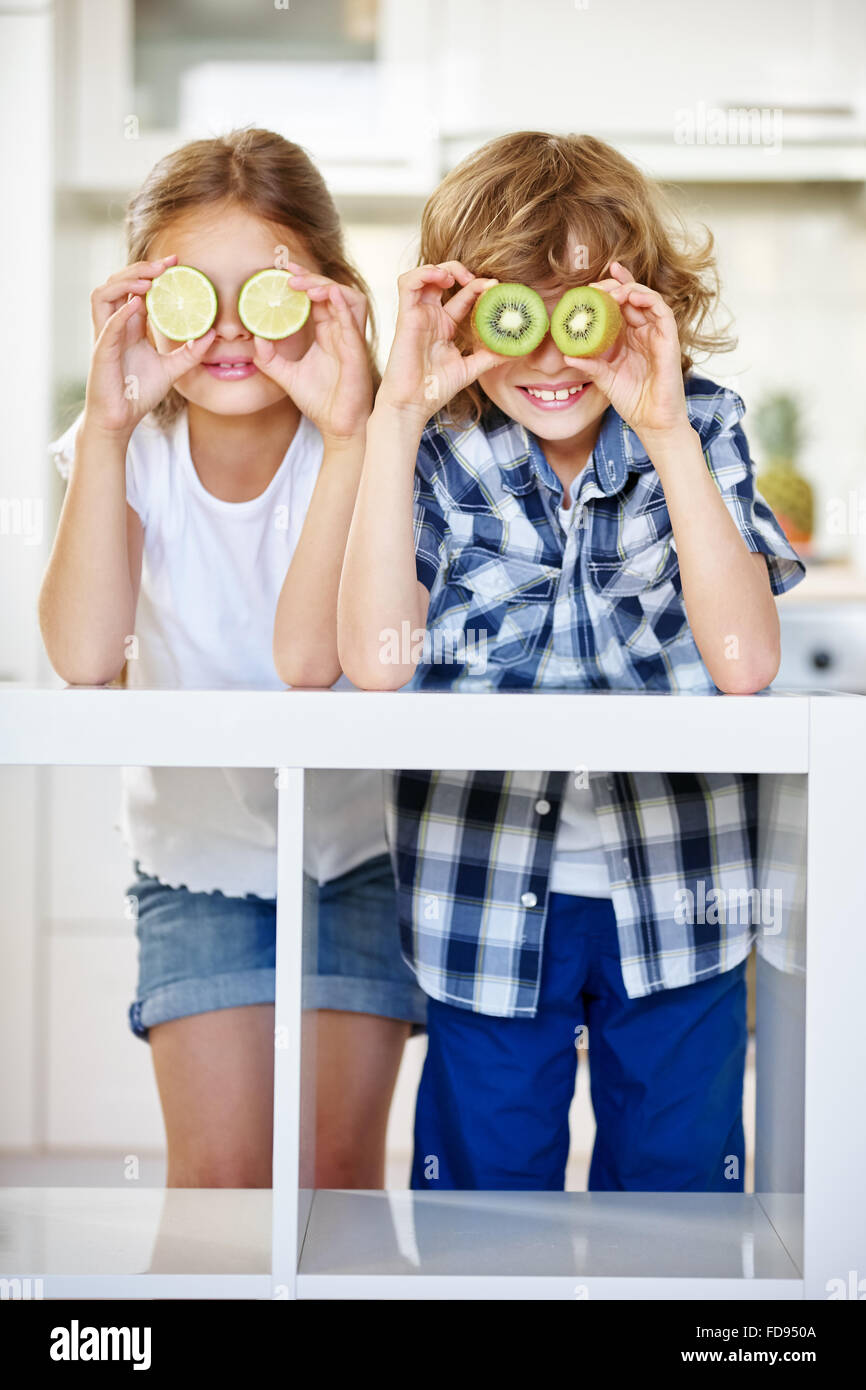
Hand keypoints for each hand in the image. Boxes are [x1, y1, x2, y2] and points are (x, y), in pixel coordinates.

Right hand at [85, 254, 215, 438]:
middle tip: (165, 265)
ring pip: (102, 295)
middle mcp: (114, 326)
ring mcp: (105, 337)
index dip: (151, 273)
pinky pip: (107, 326)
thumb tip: (211, 335)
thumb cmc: (138, 393)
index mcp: (129, 326)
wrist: (120, 420)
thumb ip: (190, 353)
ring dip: (124, 282)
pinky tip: (137, 304)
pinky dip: (121, 313)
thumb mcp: (171, 370)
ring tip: (149, 280)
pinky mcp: (100, 353)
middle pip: (117, 284)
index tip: (175, 264)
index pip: (136, 290)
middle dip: (139, 270)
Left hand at [252, 265, 372, 445]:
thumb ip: (269, 358)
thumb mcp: (286, 376)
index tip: (281, 270)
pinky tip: (327, 295)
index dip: (303, 280)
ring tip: (305, 286)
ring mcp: (352, 340)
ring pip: (348, 299)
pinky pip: (352, 323)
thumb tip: (254, 338)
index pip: (318, 297)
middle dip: (312, 278)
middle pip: (333, 291)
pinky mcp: (357, 353)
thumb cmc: (321, 401)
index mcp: (328, 333)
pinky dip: (341, 306)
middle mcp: (342, 332)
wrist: (337, 427)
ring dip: (328, 287)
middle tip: (287, 273)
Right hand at [377, 263, 503, 422]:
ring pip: (425, 274)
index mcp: (445, 325)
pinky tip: (442, 279)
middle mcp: (431, 316)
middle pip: (444, 278)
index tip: (497, 289)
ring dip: (444, 268)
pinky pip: (408, 283)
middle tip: (481, 282)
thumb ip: (490, 356)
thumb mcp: (470, 369)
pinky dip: (424, 273)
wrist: (413, 405)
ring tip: (460, 277)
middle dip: (463, 271)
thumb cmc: (434, 390)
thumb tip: (517, 350)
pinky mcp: (405, 315)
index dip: (479, 287)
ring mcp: (418, 314)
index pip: (464, 296)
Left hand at [567, 262, 689, 447]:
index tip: (589, 286)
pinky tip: (631, 297)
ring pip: (648, 299)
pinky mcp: (669, 340)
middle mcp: (644, 332)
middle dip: (616, 284)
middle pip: (633, 297)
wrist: (652, 421)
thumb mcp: (605, 379)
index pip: (621, 305)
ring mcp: (658, 334)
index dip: (609, 290)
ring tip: (611, 291)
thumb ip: (589, 364)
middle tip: (596, 284)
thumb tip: (566, 354)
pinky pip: (662, 312)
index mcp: (629, 338)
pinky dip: (648, 299)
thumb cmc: (632, 401)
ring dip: (630, 289)